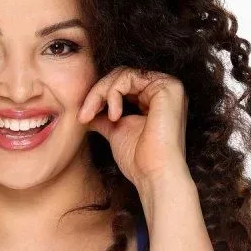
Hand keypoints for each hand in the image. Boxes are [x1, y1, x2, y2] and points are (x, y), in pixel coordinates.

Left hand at [78, 67, 189, 191]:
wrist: (154, 175)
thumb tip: (87, 112)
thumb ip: (104, 118)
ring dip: (101, 94)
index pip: (122, 84)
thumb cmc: (139, 161)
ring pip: (122, 75)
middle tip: (83, 115)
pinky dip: (113, 93)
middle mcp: (164, 89)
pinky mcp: (167, 86)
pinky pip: (129, 77)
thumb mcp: (116, 132)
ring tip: (92, 115)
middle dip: (97, 94)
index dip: (99, 96)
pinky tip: (113, 116)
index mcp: (155, 99)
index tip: (83, 117)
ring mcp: (168, 86)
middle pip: (121, 76)